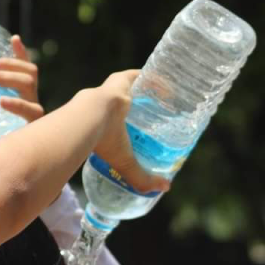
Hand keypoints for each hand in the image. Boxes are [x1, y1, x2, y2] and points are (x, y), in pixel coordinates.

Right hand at [0, 35, 43, 144]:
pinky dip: (21, 52)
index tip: (0, 101)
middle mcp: (35, 102)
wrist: (21, 131)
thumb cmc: (1, 137)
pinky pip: (27, 63)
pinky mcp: (29, 81)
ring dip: (9, 64)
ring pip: (29, 72)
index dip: (18, 105)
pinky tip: (14, 39)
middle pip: (26, 84)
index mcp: (30, 120)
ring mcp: (34, 91)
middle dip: (4, 78)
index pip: (31, 110)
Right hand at [88, 70, 170, 194]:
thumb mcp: (125, 162)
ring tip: (173, 102)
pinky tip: (173, 88)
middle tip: (168, 117)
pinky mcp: (124, 79)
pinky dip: (160, 81)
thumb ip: (142, 177)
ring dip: (156, 94)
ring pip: (141, 90)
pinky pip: (145, 76)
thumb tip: (165, 188)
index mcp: (108, 124)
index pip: (126, 124)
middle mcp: (110, 106)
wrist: (91, 117)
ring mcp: (117, 90)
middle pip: (135, 106)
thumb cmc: (104, 141)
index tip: (156, 131)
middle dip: (150, 110)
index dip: (142, 126)